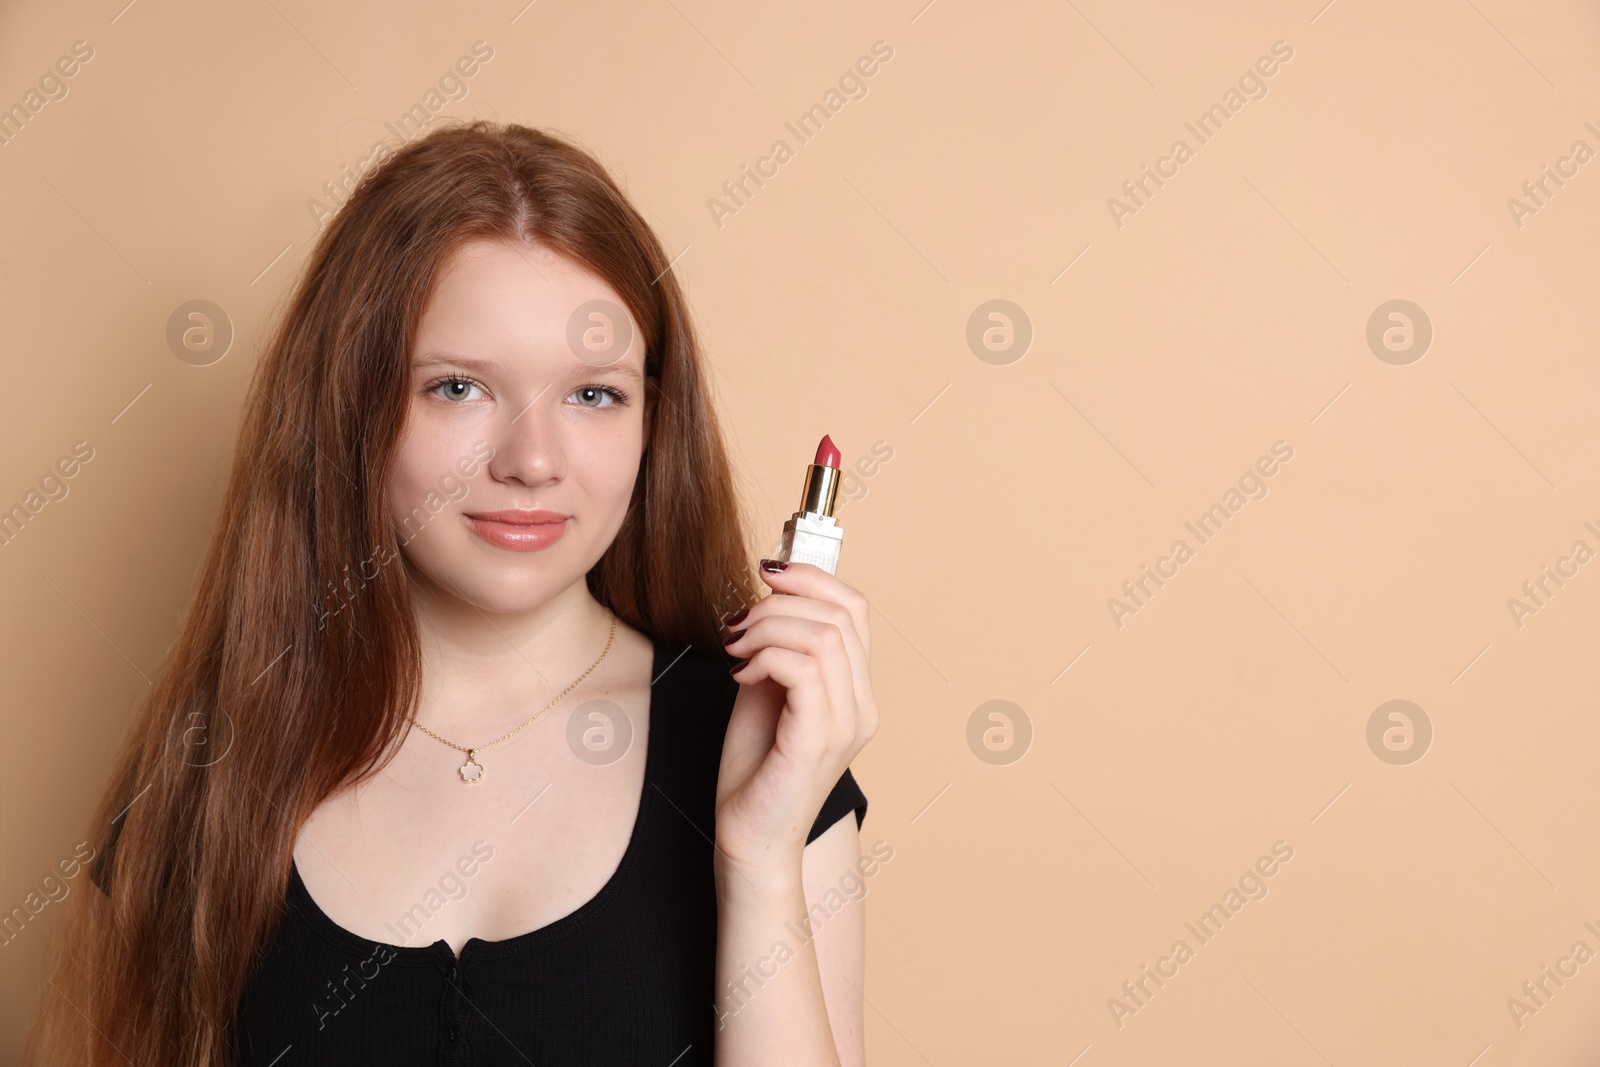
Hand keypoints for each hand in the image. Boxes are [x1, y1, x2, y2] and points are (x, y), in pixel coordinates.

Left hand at [713, 559, 878, 871]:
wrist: (749, 840)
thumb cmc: (755, 772)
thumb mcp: (765, 692)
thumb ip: (777, 649)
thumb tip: (767, 601)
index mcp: (856, 693)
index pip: (855, 609)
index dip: (812, 578)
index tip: (767, 573)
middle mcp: (863, 706)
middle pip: (839, 614)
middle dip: (778, 603)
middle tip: (737, 625)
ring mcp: (847, 724)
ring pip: (823, 636)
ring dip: (766, 628)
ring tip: (735, 650)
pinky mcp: (820, 739)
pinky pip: (805, 668)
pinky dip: (766, 656)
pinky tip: (740, 673)